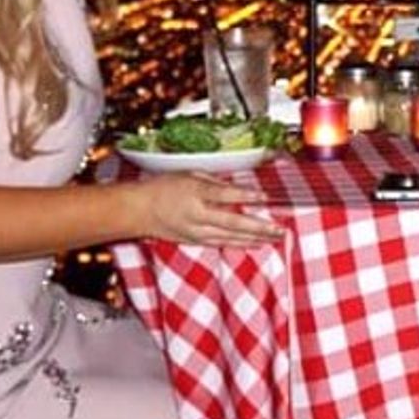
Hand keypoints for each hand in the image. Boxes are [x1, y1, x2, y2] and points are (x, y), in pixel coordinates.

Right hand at [135, 172, 282, 246]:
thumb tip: (238, 188)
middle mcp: (197, 215)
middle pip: (233, 222)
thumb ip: (215, 182)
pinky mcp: (195, 241)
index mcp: (195, 193)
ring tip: (275, 237)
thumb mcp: (189, 174)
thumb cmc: (163, 188)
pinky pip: (222, 243)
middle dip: (259, 226)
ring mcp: (196, 231)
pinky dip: (240, 244)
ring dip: (255, 238)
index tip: (265, 196)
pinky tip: (255, 243)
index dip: (246, 195)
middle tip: (279, 228)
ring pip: (231, 237)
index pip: (225, 194)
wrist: (139, 210)